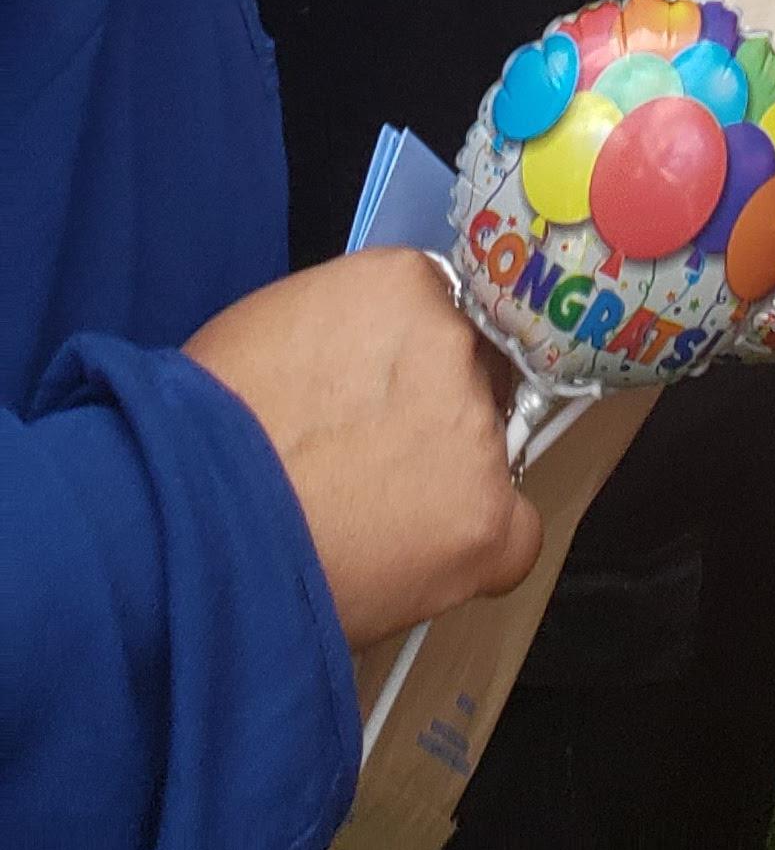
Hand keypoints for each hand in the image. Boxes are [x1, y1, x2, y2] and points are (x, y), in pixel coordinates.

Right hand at [185, 249, 543, 652]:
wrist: (187, 523)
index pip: (443, 317)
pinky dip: (476, 554)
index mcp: (402, 283)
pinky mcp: (486, 520)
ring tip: (368, 525)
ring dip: (447, 485)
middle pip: (472, 382)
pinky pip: (513, 536)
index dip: (413, 369)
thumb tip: (363, 365)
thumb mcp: (274, 330)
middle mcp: (454, 344)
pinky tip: (418, 566)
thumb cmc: (203, 429)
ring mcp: (476, 432)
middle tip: (371, 468)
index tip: (382, 406)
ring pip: (490, 457)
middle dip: (434, 421)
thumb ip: (346, 333)